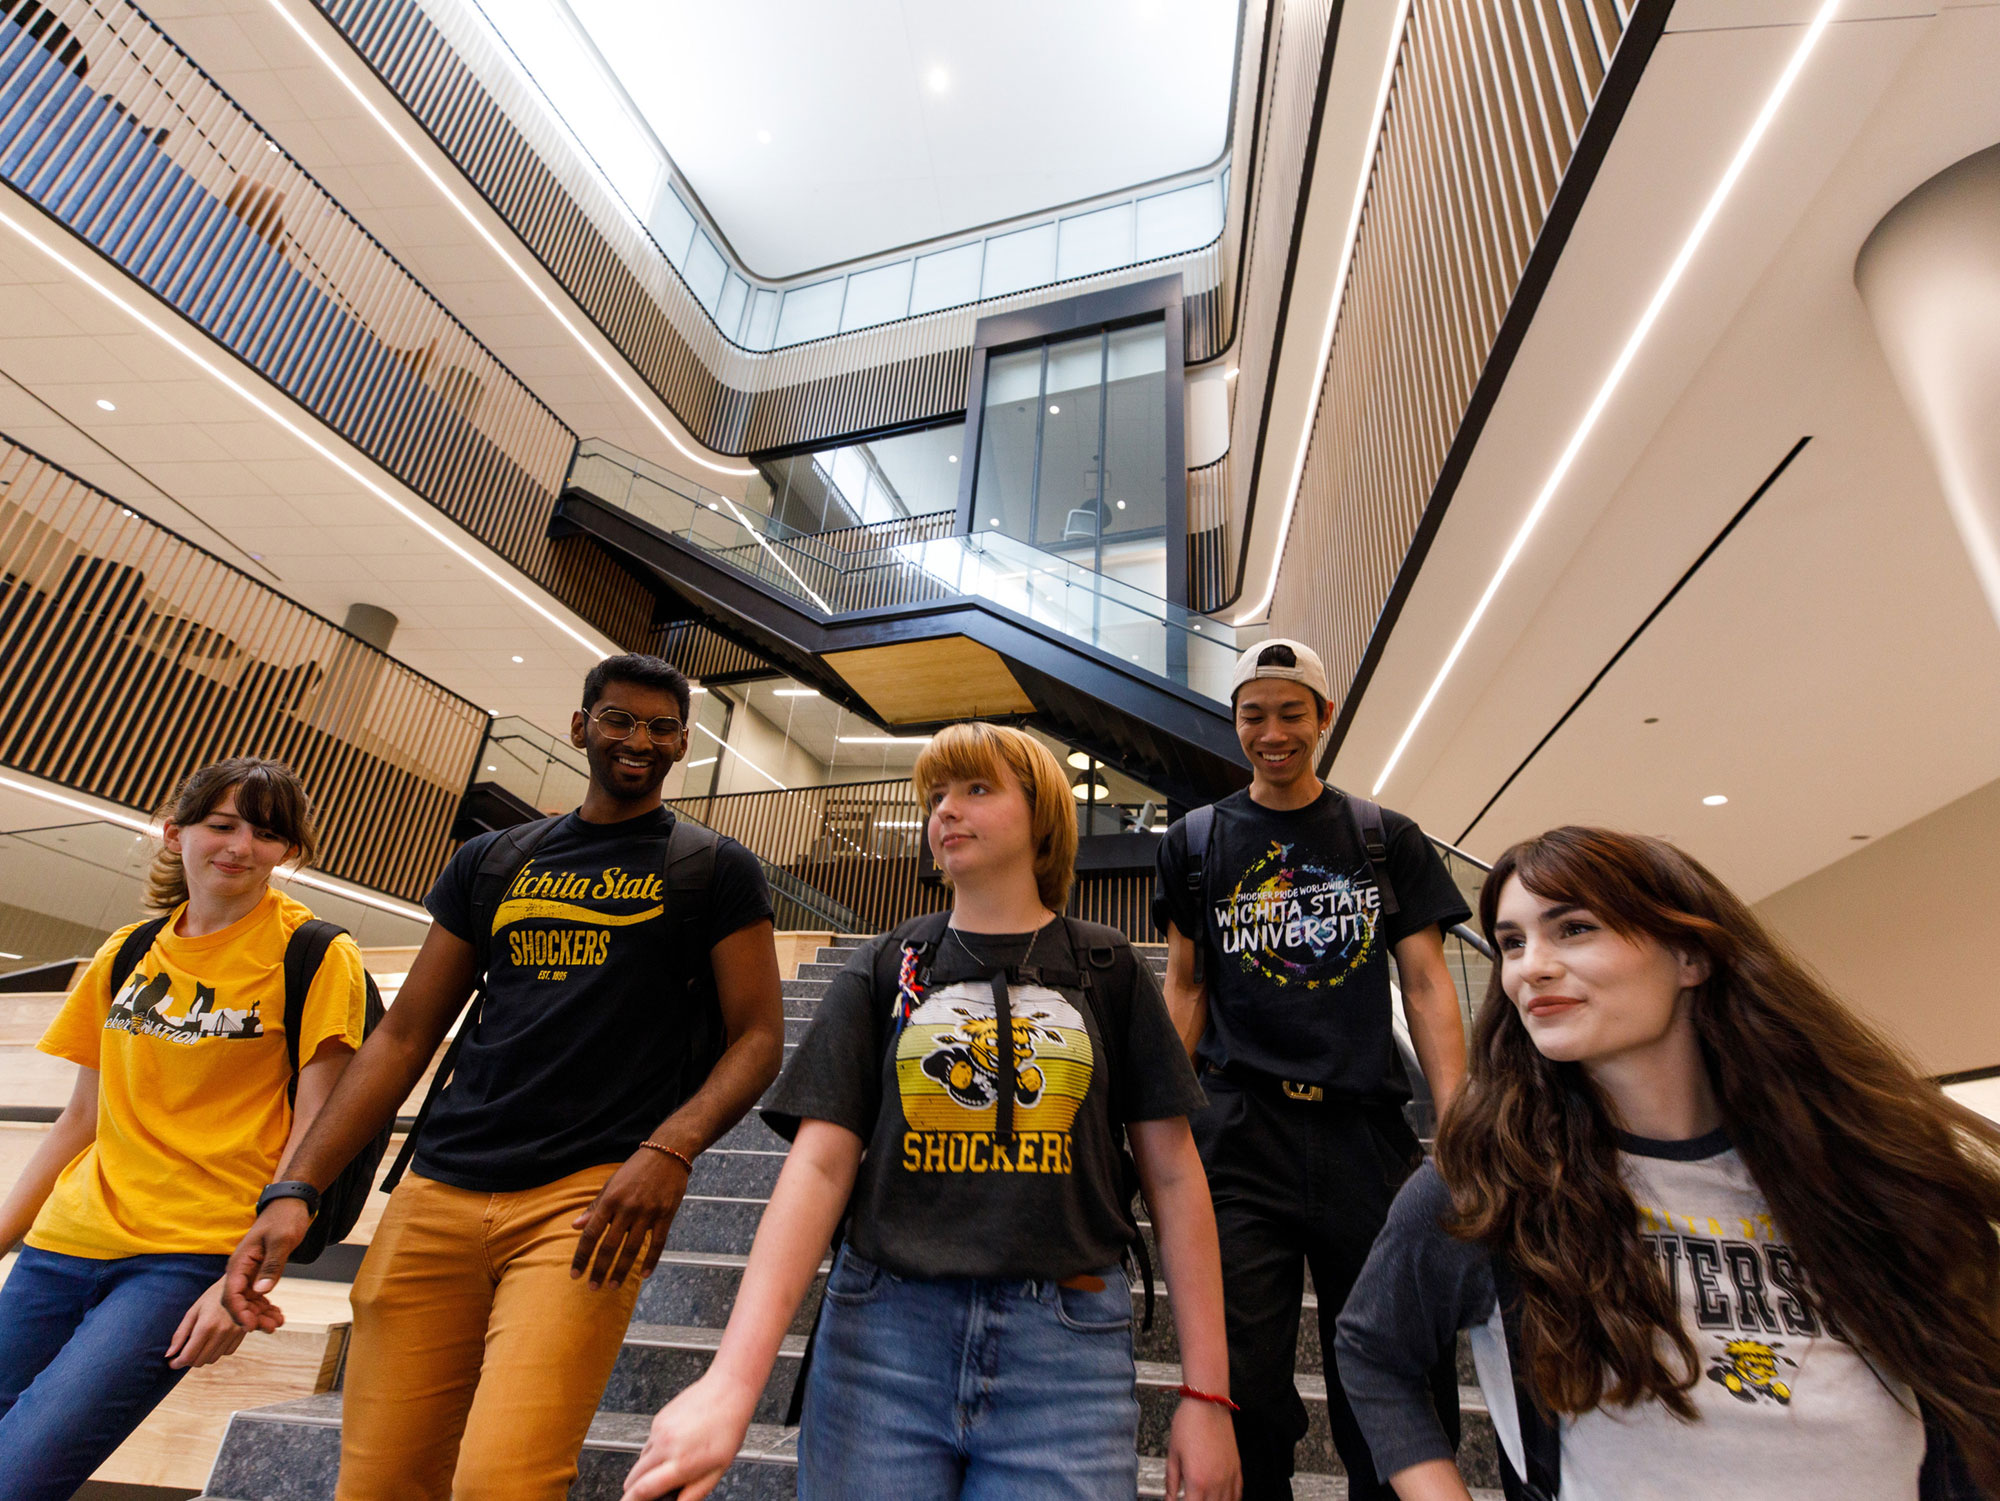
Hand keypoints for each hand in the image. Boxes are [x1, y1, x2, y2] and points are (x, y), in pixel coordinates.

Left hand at [166, 1276, 248, 1369]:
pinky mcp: (242, 1334)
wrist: (240, 1285)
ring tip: (198, 1346)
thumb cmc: (212, 1296)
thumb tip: (169, 1354)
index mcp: (206, 1326)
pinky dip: (217, 1351)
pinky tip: (214, 1341)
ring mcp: (233, 1334)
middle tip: (183, 1353)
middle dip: (188, 1360)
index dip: (177, 1363)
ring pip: (213, 1359)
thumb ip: (180, 1334)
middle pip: (200, 1361)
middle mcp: (221, 1333)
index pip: (188, 1356)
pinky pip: (226, 1353)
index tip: (171, 1361)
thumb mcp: (193, 1311)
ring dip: (203, 1357)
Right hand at [221, 1197, 311, 1331]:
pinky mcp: (259, 1272)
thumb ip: (272, 1266)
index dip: (239, 1313)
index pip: (231, 1294)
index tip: (251, 1326)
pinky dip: (265, 1306)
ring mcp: (249, 1272)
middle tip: (270, 1329)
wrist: (290, 1204)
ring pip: (249, 1300)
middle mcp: (240, 1270)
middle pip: (238, 1301)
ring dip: (259, 1314)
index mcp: (239, 1263)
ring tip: (276, 1325)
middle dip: (251, 1317)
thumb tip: (260, 1291)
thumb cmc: (285, 1218)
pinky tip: (277, 1315)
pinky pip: (258, 1294)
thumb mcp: (282, 1241)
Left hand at [572, 1147, 690, 1289]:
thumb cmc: (635, 1169)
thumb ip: (595, 1207)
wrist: (668, 1153)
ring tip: (613, 1286)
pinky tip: (644, 1275)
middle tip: (593, 1287)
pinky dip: (651, 1261)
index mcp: (610, 1199)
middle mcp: (627, 1207)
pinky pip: (658, 1243)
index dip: (582, 1256)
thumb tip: (575, 1226)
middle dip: (599, 1269)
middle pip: (610, 1246)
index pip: (592, 1233)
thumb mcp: (611, 1184)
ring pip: (632, 1248)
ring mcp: (648, 1212)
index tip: (575, 1274)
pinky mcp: (666, 1215)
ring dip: (621, 1270)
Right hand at [622, 1371, 755, 1500]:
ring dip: (647, 1470)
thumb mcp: (718, 1469)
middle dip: (636, 1489)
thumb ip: (695, 1492)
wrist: (728, 1389)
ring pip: (640, 1460)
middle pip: (634, 1477)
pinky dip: (656, 1451)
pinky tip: (676, 1446)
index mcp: (681, 1462)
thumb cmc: (729, 1427)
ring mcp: (660, 1430)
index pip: (643, 1489)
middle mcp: (666, 1445)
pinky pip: (649, 1443)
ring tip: (673, 1465)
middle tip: (652, 1493)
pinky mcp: (658, 1419)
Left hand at [1166, 1396, 1240, 1500]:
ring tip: (1203, 1497)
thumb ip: (1171, 1481)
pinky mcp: (1237, 1469)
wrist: (1208, 1404)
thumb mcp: (1173, 1454)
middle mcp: (1216, 1482)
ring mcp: (1229, 1477)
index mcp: (1197, 1481)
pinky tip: (1221, 1498)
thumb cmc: (1189, 1424)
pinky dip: (1229, 1499)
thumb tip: (1169, 1497)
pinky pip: (1237, 1494)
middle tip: (1190, 1497)